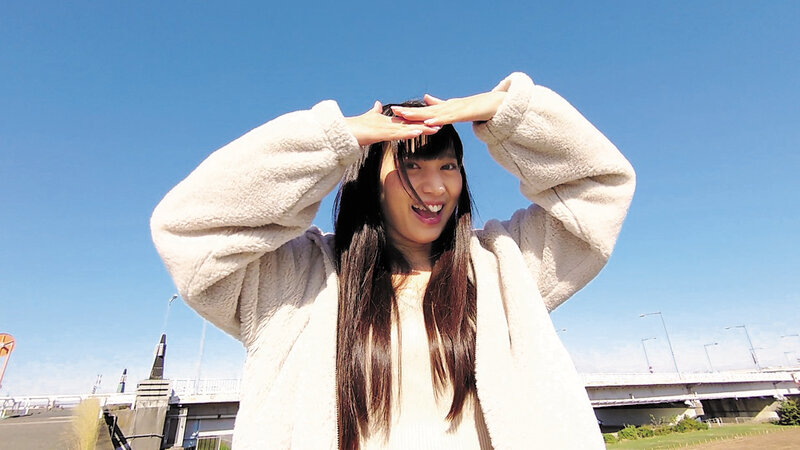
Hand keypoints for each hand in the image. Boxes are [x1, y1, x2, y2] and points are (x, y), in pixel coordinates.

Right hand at [345, 101, 440, 146]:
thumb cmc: (355, 127)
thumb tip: (377, 103)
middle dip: (426, 125)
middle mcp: (389, 124)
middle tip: (441, 124)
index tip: (432, 121)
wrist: (344, 131)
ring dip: (422, 128)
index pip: (407, 122)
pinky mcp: (381, 133)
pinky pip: (397, 133)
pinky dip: (408, 132)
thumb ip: (374, 111)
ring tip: (435, 128)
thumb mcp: (368, 118)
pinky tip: (418, 132)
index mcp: (388, 123)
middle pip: (411, 124)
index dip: (420, 122)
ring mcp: (386, 128)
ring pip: (407, 128)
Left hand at [389, 91, 505, 126]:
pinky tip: (429, 122)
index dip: (409, 112)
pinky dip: (438, 120)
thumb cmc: (474, 107)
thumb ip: (439, 104)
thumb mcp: (453, 106)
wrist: (495, 105)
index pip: (423, 111)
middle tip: (394, 111)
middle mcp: (446, 108)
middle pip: (425, 111)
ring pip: (434, 113)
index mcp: (443, 109)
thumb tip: (426, 98)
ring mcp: (454, 110)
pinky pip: (448, 118)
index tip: (394, 112)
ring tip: (406, 116)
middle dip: (409, 112)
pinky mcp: (463, 114)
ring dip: (420, 115)